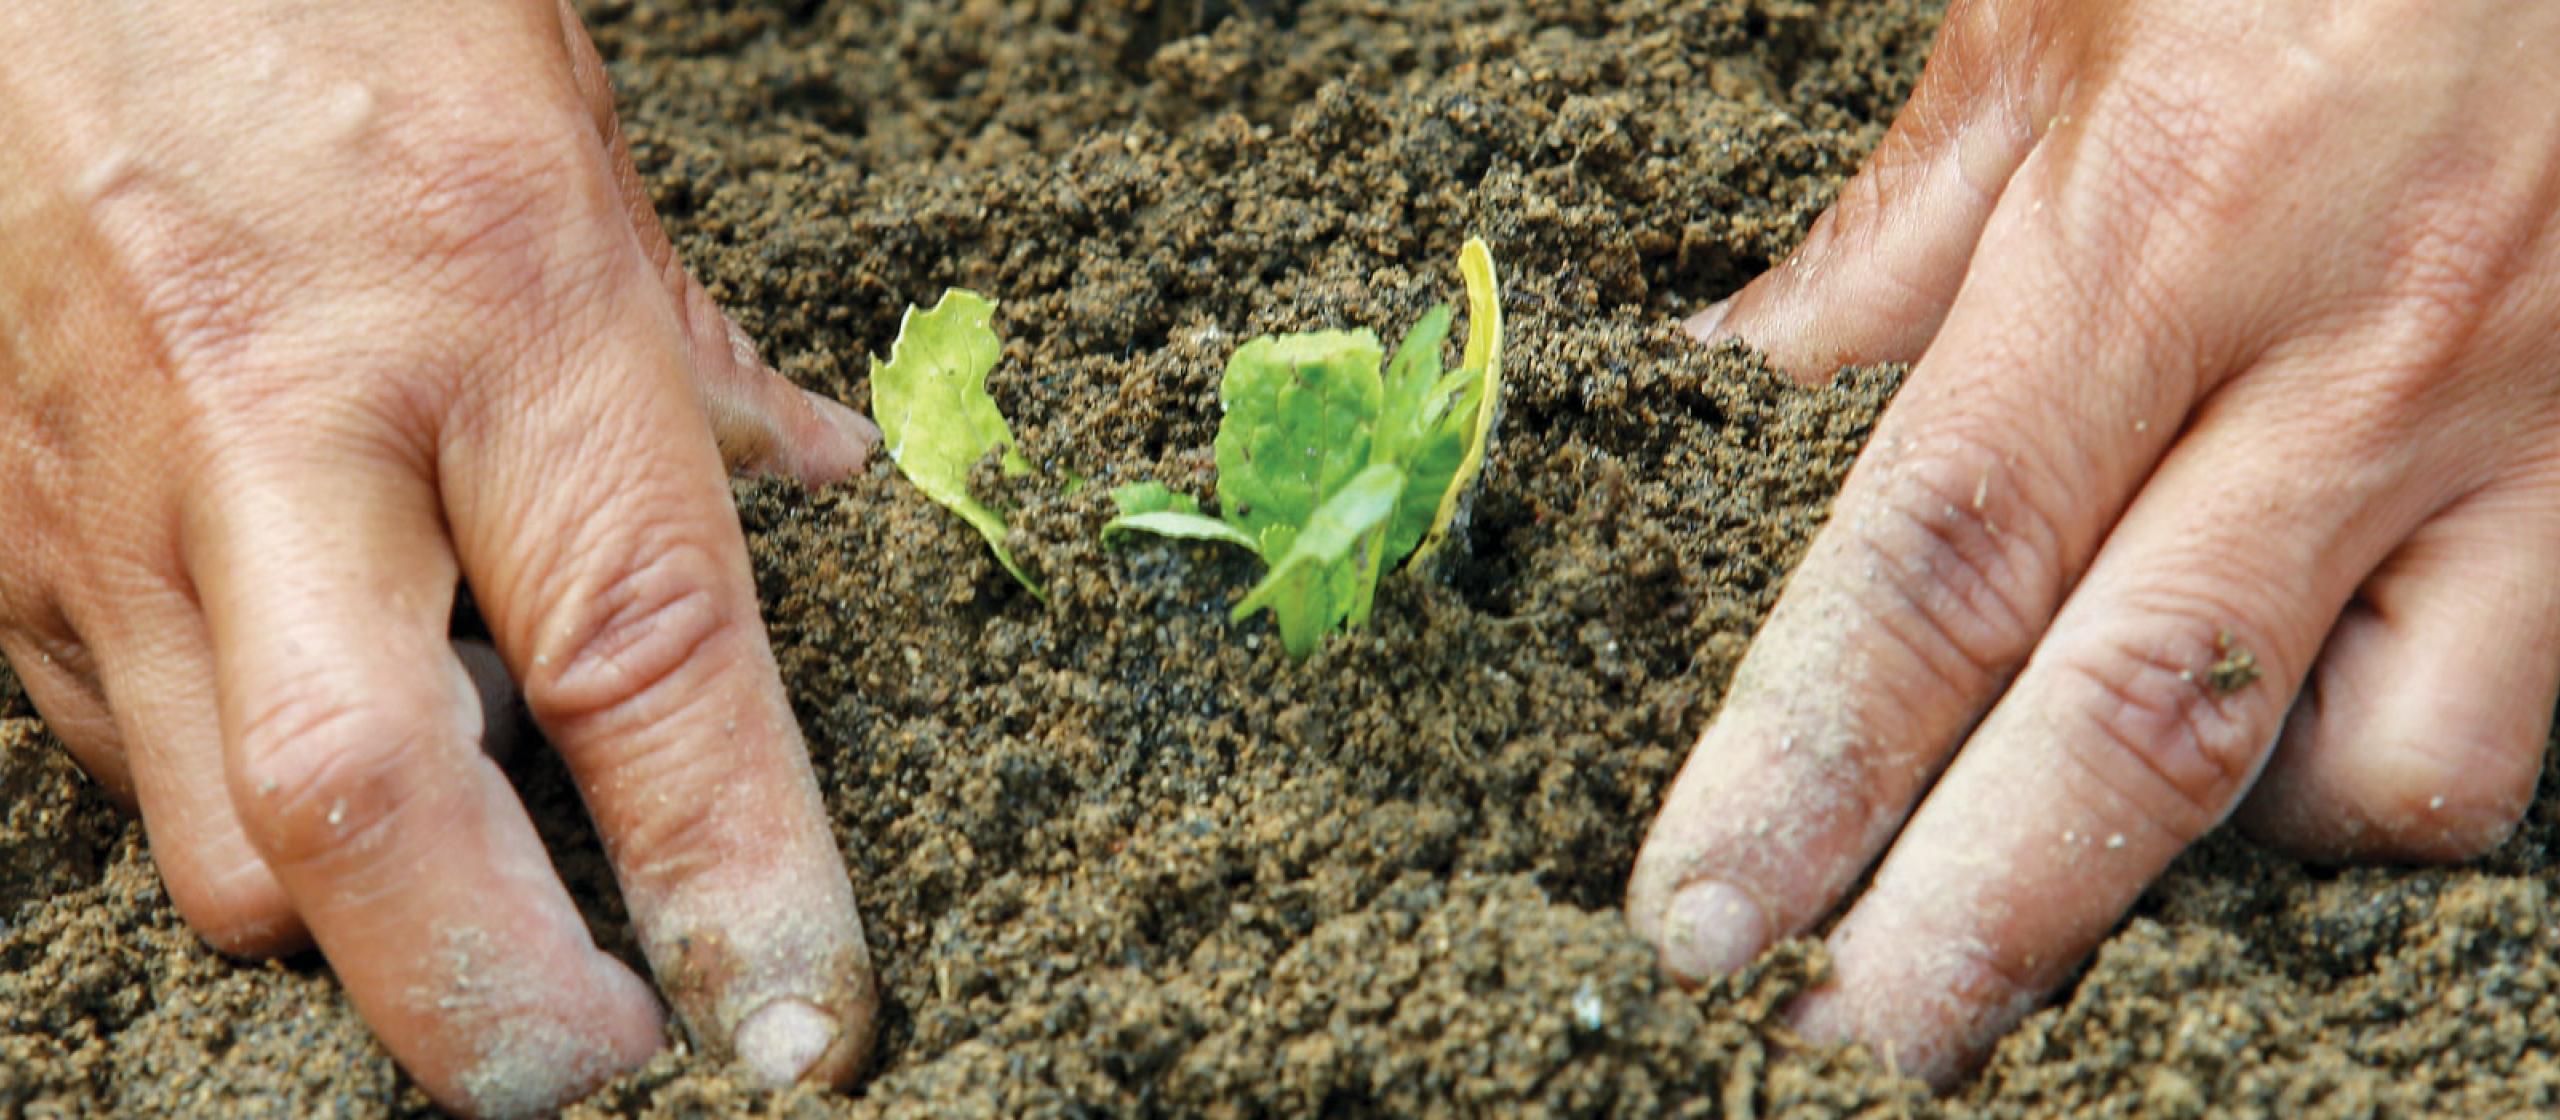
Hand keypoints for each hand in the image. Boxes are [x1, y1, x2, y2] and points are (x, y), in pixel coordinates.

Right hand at [0, 2, 880, 1113]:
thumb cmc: (323, 0)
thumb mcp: (566, 135)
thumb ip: (694, 345)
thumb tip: (820, 468)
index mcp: (492, 308)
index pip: (646, 660)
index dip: (737, 876)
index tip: (797, 1028)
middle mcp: (279, 432)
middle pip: (366, 823)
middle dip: (491, 1005)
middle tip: (610, 1055)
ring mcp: (102, 506)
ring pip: (223, 844)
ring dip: (373, 913)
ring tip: (483, 856)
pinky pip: (126, 760)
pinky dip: (250, 799)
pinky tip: (328, 709)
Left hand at [1631, 0, 2559, 1084]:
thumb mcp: (2063, 10)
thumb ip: (1904, 229)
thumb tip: (1741, 384)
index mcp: (2170, 226)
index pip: (1944, 559)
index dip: (1811, 760)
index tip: (1706, 911)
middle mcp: (2363, 358)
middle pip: (2143, 721)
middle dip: (1979, 920)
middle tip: (1850, 1052)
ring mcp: (2539, 433)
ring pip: (2392, 769)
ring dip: (2215, 858)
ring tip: (2078, 867)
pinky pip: (2527, 712)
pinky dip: (2380, 771)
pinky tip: (2276, 754)